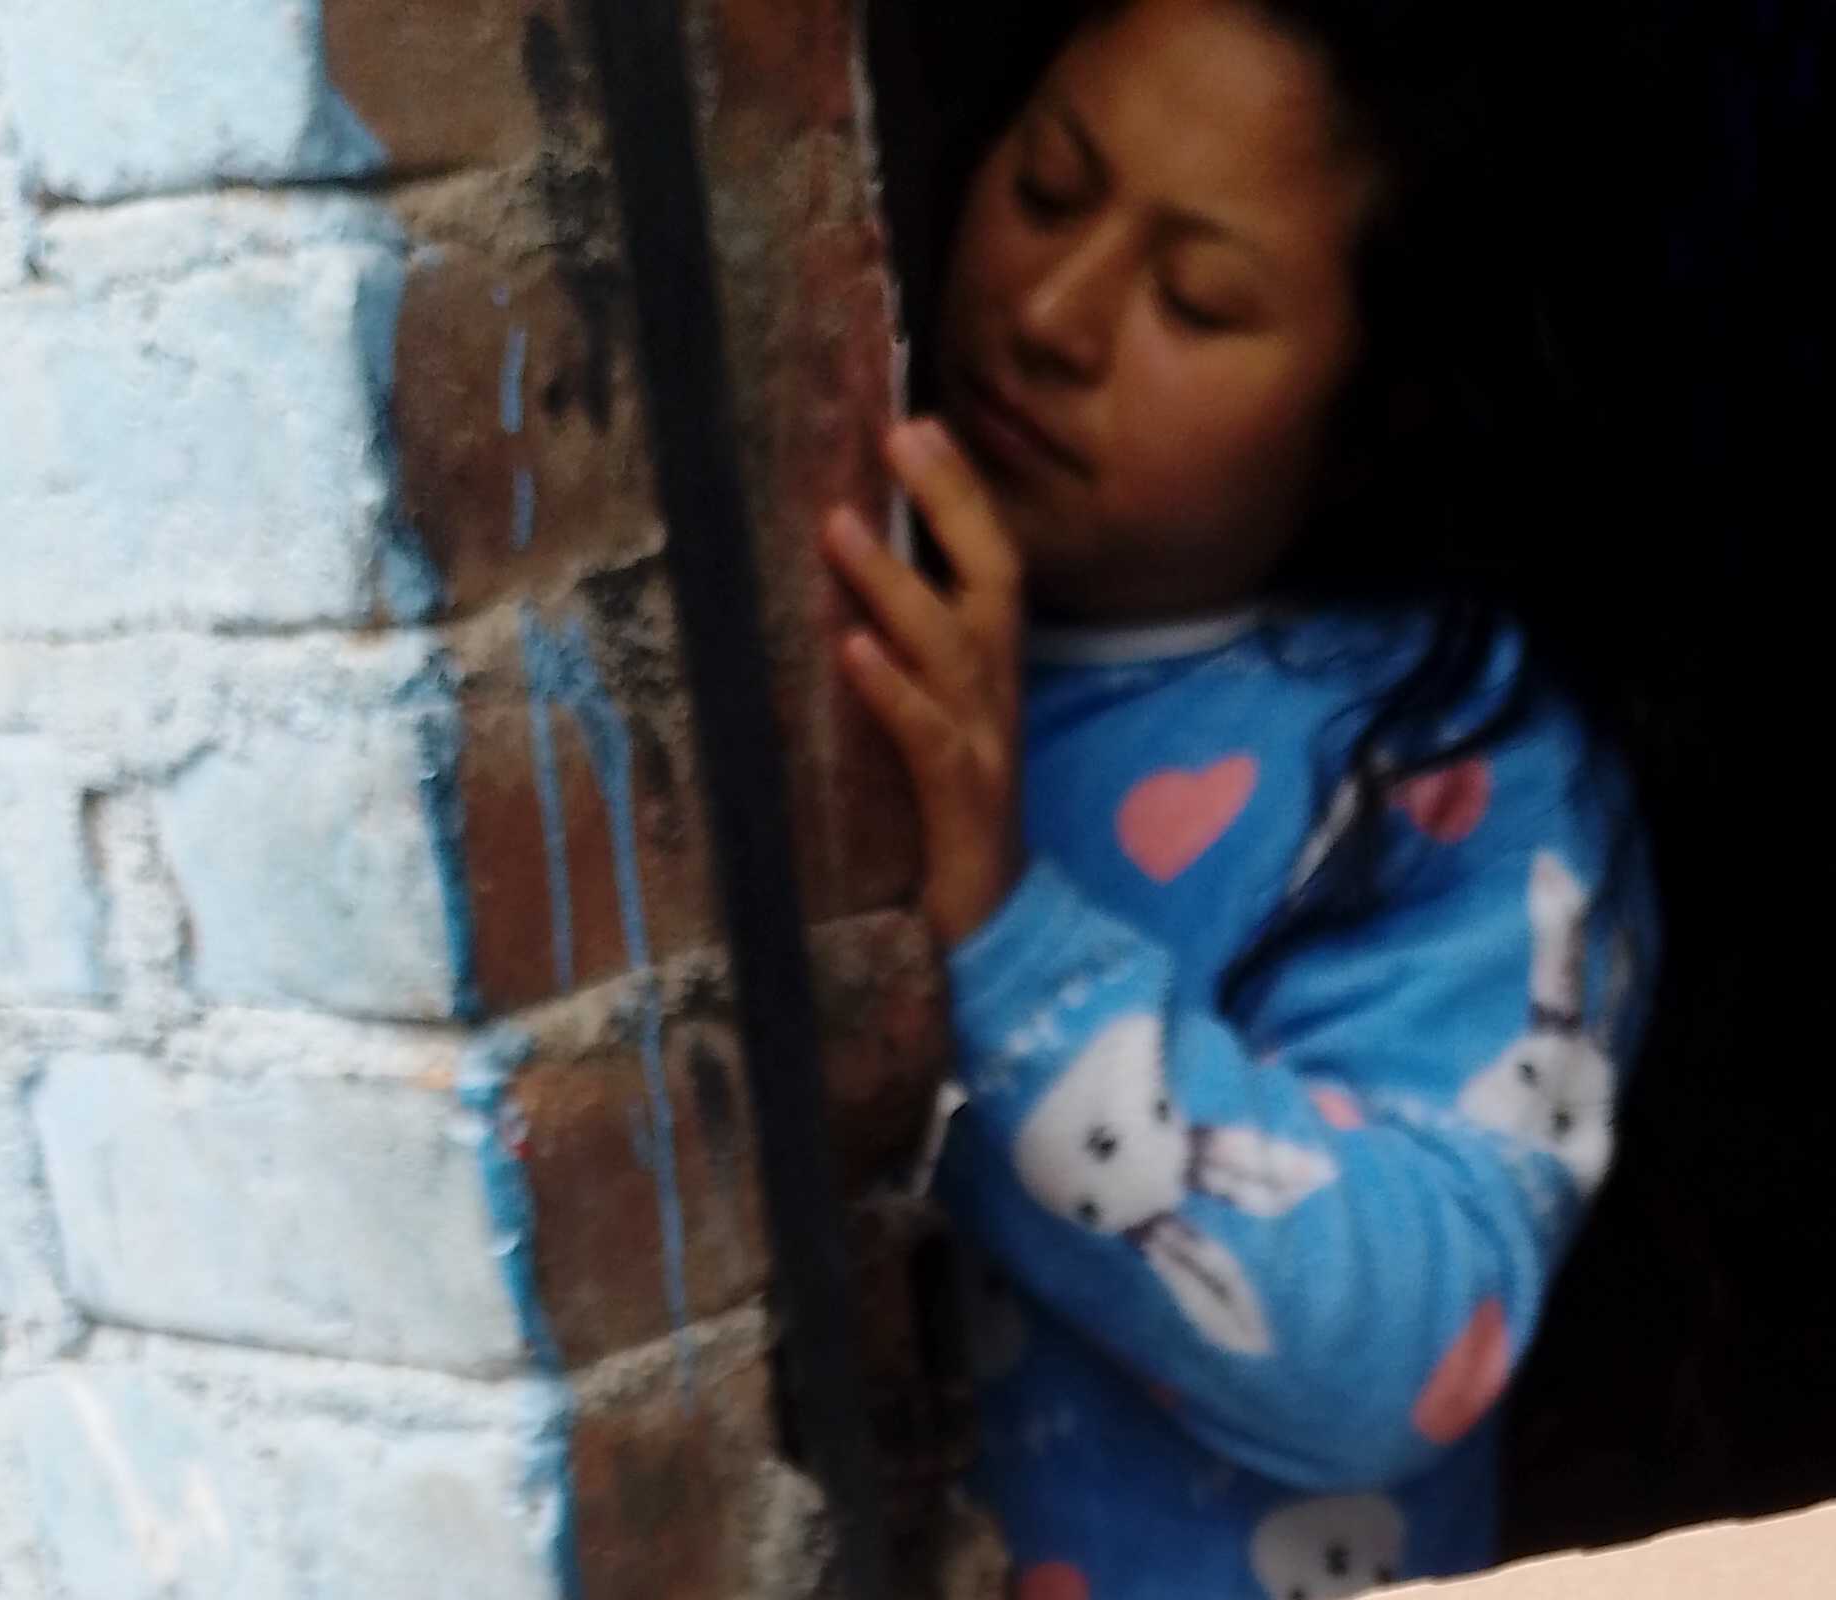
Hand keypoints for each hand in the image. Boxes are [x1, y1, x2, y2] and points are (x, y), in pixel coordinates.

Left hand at [823, 421, 1025, 949]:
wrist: (991, 940)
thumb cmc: (943, 834)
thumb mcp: (926, 731)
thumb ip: (905, 665)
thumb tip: (847, 597)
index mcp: (989, 678)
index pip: (989, 565)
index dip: (961, 494)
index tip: (915, 423)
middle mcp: (995, 700)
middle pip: (992, 579)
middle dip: (951, 504)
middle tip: (898, 435)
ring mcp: (982, 751)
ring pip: (953, 648)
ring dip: (897, 584)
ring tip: (840, 528)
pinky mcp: (959, 807)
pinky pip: (927, 737)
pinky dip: (891, 691)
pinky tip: (853, 653)